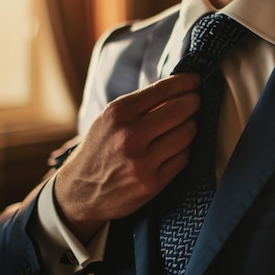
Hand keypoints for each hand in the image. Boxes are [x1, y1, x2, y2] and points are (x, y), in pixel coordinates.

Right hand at [54, 73, 200, 241]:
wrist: (79, 193)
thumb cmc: (98, 151)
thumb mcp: (108, 120)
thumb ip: (139, 106)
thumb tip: (177, 90)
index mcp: (117, 114)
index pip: (162, 90)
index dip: (185, 83)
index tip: (194, 80)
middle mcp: (130, 136)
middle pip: (181, 111)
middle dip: (193, 102)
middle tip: (195, 101)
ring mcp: (142, 162)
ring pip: (186, 134)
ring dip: (190, 127)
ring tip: (184, 126)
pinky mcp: (152, 184)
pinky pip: (183, 158)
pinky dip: (183, 150)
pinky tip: (175, 148)